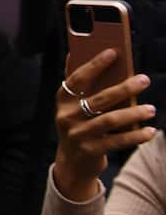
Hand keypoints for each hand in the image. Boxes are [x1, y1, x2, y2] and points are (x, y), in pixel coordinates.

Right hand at [53, 49, 155, 201]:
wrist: (72, 162)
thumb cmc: (78, 124)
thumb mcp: (73, 104)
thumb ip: (77, 83)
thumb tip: (74, 53)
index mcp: (63, 99)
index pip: (78, 78)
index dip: (94, 65)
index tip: (113, 52)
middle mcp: (67, 116)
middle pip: (98, 99)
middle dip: (123, 88)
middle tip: (144, 79)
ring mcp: (78, 134)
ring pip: (109, 120)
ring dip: (133, 113)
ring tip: (151, 108)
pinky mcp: (90, 151)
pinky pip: (117, 142)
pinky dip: (135, 136)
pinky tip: (150, 131)